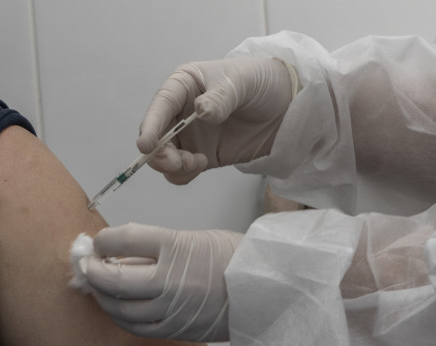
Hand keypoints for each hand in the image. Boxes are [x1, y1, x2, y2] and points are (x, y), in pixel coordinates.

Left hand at [80, 223, 242, 341]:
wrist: (264, 291)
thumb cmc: (231, 259)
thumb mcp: (192, 238)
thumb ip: (154, 246)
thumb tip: (117, 252)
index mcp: (176, 246)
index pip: (124, 239)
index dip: (103, 240)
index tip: (98, 242)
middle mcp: (170, 279)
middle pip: (114, 277)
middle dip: (93, 271)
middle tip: (88, 265)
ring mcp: (172, 308)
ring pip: (119, 307)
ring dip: (101, 296)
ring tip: (98, 286)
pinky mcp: (175, 329)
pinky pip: (135, 327)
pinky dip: (119, 316)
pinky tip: (117, 307)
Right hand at [138, 57, 296, 183]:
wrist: (289, 107)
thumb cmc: (263, 82)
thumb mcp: (243, 81)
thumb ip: (221, 97)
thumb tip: (201, 112)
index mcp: (184, 85)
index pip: (160, 105)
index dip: (150, 125)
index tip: (146, 144)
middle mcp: (181, 112)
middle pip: (156, 137)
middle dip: (160, 153)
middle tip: (178, 162)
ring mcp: (190, 136)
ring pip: (164, 157)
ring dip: (172, 165)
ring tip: (196, 162)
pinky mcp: (202, 156)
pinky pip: (181, 171)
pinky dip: (183, 174)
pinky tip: (202, 163)